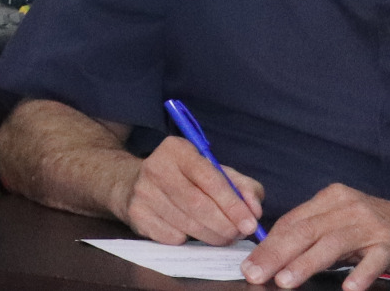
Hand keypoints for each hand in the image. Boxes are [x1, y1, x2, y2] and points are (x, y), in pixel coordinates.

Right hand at [118, 135, 264, 245]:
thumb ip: (243, 188)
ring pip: (187, 225)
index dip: (233, 205)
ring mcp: (142, 191)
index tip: (250, 224)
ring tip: (221, 235)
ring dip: (212, 236)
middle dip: (225, 226)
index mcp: (177, 150)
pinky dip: (189, 240)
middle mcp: (155, 166)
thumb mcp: (216, 173)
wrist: (135, 182)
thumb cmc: (186, 179)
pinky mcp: (136, 214)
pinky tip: (191, 231)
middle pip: (198, 205)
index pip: (210, 179)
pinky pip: (172, 237)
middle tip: (238, 234)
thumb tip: (254, 211)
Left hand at [241, 187, 389, 290]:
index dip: (267, 244)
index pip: (291, 222)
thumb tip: (277, 253)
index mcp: (331, 199)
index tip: (249, 264)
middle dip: (275, 254)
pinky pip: (373, 260)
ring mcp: (371, 224)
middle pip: (303, 231)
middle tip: (254, 274)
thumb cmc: (387, 230)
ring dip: (305, 264)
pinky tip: (347, 288)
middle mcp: (347, 207)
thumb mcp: (347, 223)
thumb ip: (317, 232)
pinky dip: (360, 273)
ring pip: (330, 243)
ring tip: (285, 281)